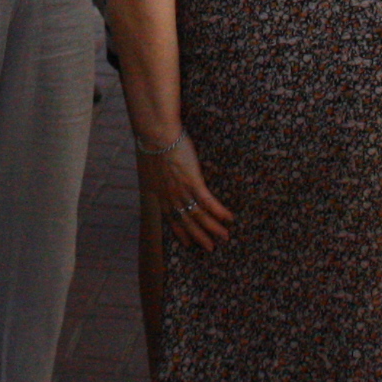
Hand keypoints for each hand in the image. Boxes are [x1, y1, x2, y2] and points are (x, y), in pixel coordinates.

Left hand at [137, 130, 234, 250]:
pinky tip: (229, 218)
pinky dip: (219, 212)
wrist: (156, 133)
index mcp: (160, 193)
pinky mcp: (193, 181)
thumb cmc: (153, 143)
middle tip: (211, 248)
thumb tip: (163, 173)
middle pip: (186, 222)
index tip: (188, 244)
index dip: (180, 232)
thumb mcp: (152, 164)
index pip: (171, 219)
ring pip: (199, 216)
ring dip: (213, 228)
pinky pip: (208, 202)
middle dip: (199, 237)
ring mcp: (182, 190)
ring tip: (225, 237)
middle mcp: (170, 196)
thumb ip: (159, 174)